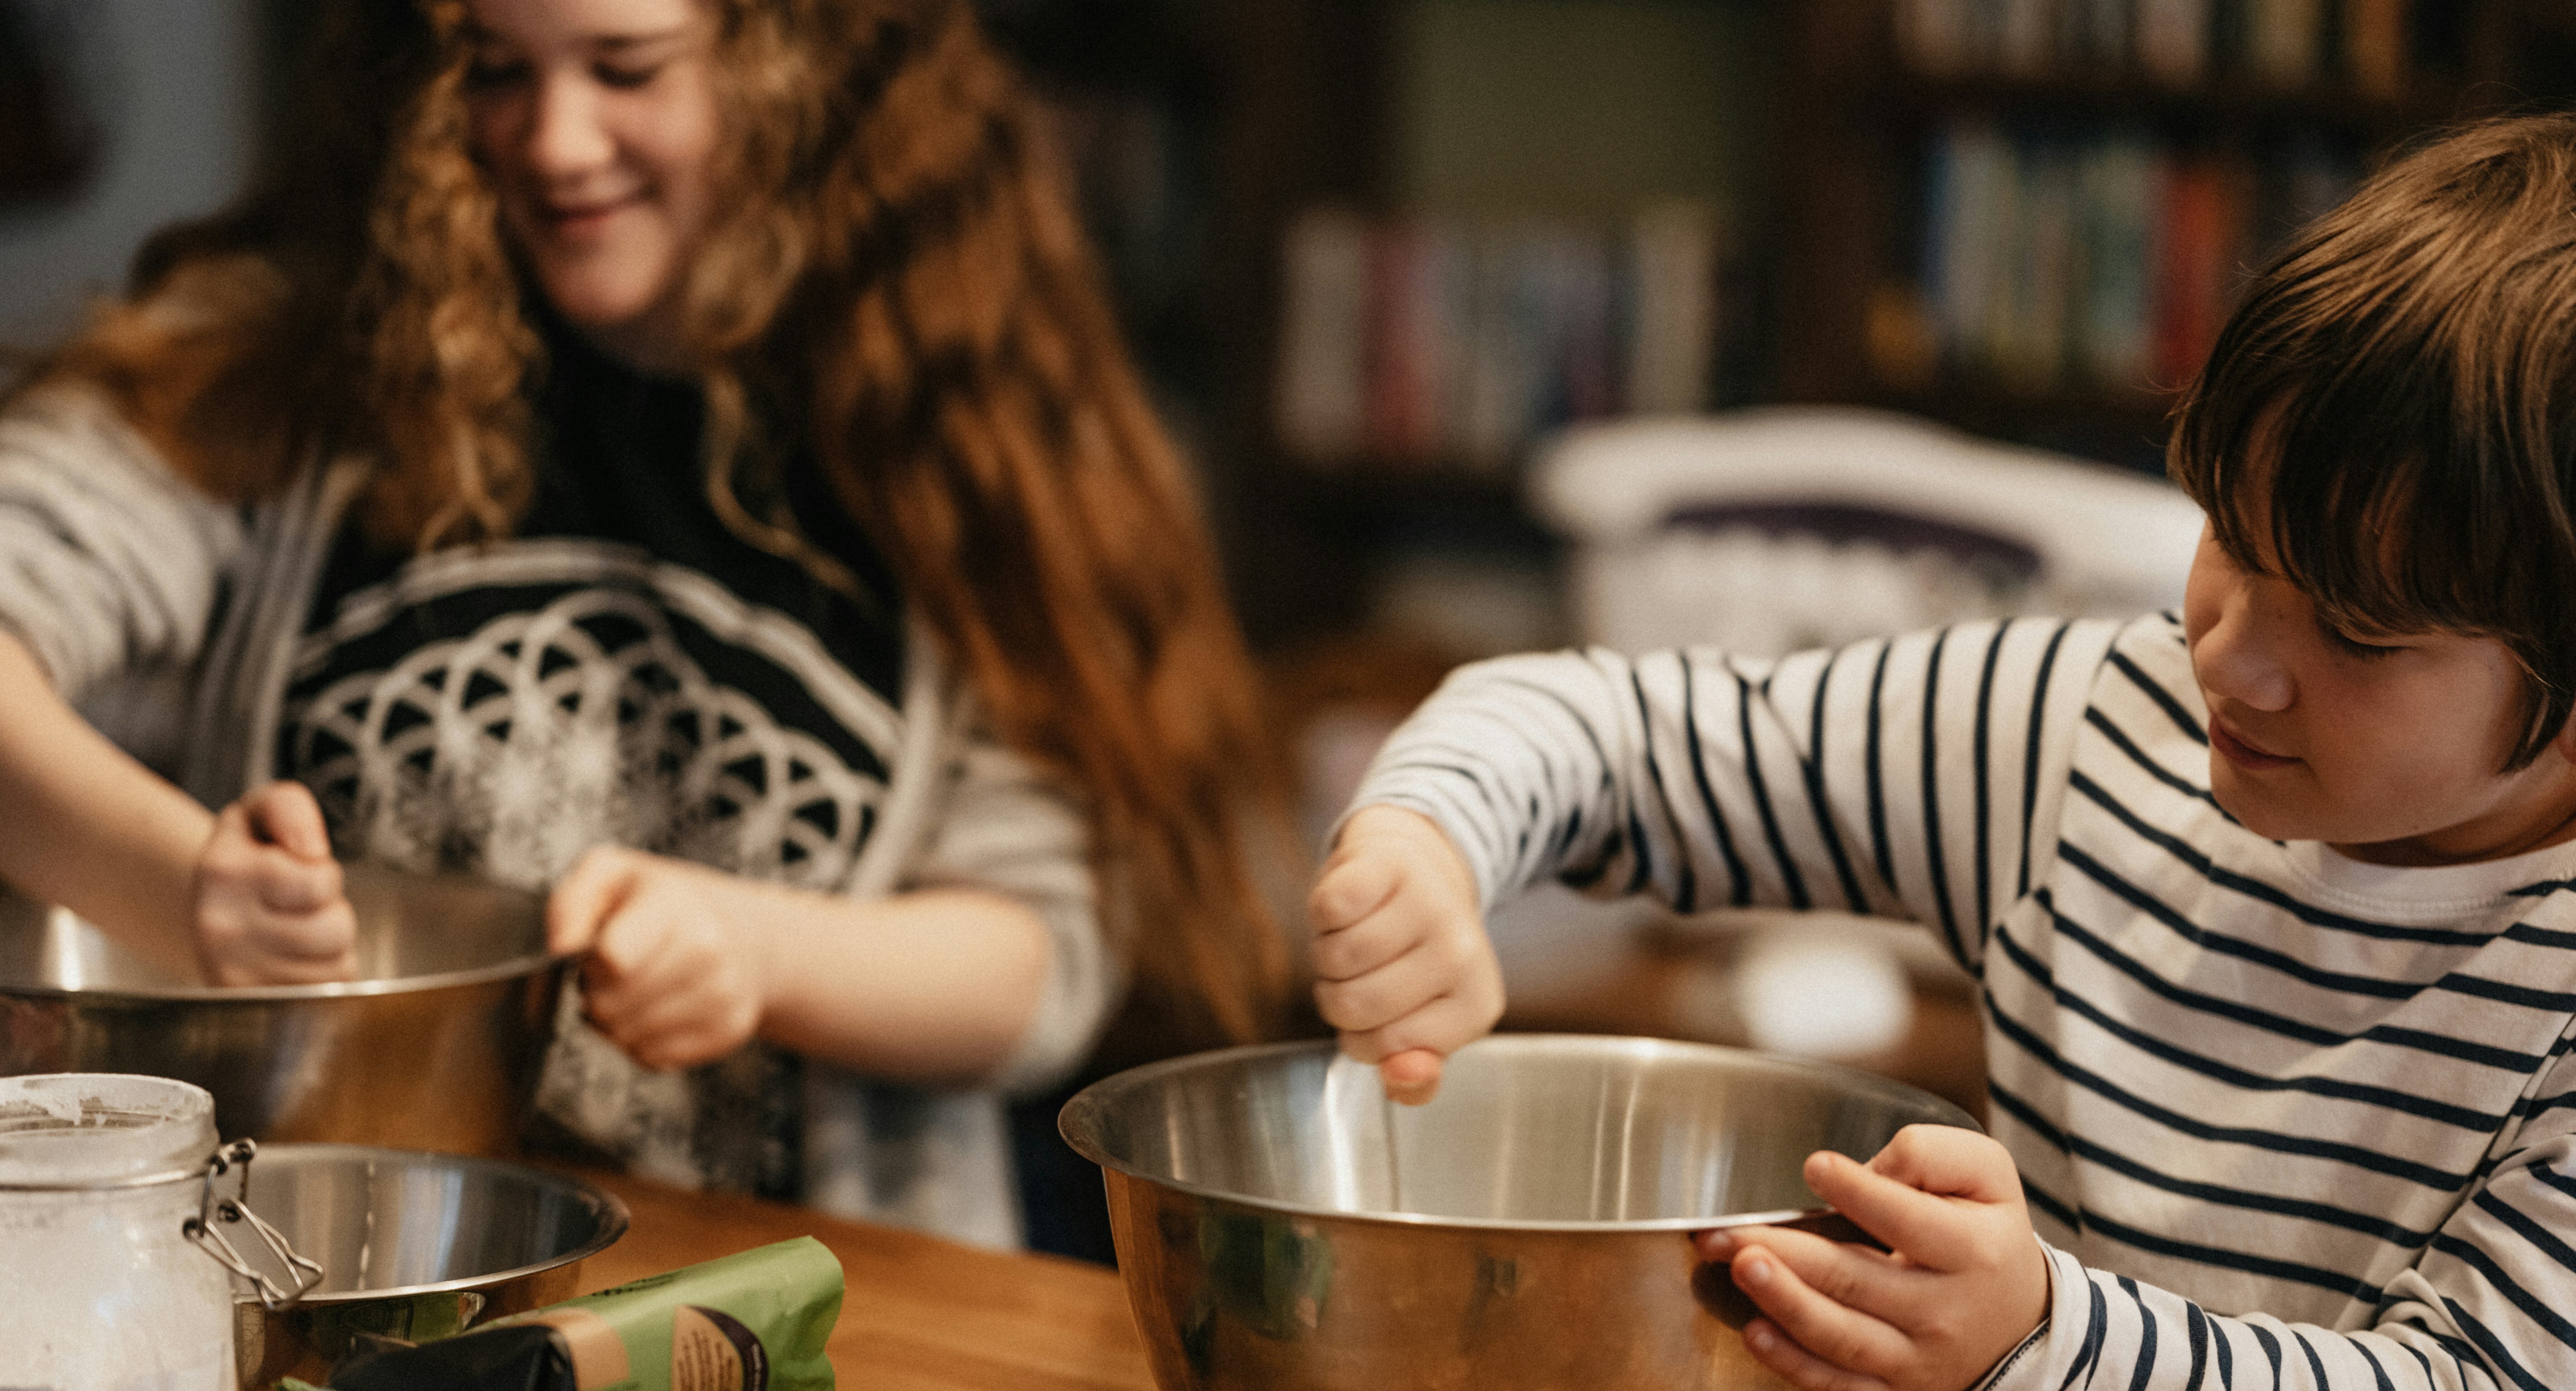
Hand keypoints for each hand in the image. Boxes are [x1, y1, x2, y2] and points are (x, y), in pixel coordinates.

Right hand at [191, 781, 356, 984]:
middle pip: (335, 930)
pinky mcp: (252, 1005)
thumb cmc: (248, 855)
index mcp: (222, 873)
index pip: (319, 883)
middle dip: (332, 911)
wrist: (208, 905)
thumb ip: (290, 808)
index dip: (323, 873)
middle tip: (301, 904)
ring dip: (331, 945)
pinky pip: (326, 992)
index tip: (296, 869)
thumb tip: (311, 851)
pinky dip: (323, 973)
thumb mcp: (263, 810)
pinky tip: (294, 957)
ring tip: (297, 928)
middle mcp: (221, 928)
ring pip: (336, 964)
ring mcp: (233, 975)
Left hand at [548, 846, 770, 1071]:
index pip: (612, 957)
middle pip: (610, 1005)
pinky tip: (654, 1012)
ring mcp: (723, 994)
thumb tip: (561, 947)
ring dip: (616, 1022)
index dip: (589, 963)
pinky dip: (642, 1042)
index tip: (597, 950)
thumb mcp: (611, 875)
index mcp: (673, 903)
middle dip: (597, 994)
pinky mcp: (728, 1030)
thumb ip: (573, 901)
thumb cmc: (663, 905)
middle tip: (612, 973)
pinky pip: (654, 1058)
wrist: (742, 934)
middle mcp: (708, 949)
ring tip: (633, 991)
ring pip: (628, 1037)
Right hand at [1306, 804, 1502, 1104]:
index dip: (1361, 1037)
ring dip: (1327, 955)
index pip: (1384, 1048)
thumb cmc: (1413, 959)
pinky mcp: (1392, 864)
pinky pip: (1327, 910)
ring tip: (1354, 938)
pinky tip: (1349, 907)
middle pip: (1354, 1005)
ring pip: (1335, 959)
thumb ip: (1414, 1076)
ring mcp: (1430, 904)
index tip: (1379, 1012)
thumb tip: (1398, 1075)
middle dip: (1337, 996)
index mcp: (1476, 1006)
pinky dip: (1323, 914)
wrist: (1415, 872)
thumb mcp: (1424, 1027)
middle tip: (1360, 973)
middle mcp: (1462, 953)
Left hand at [1693, 1125, 2048, 1390]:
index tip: (1815, 1165)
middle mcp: (1943, 1311)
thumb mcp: (1988, 1178)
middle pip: (1856, 1280)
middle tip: (1730, 1232)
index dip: (1860, 1192)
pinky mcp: (1892, 1389)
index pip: (1908, 1221)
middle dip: (1788, 1253)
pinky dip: (1794, 1363)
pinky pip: (1838, 1384)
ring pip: (1841, 1336)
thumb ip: (1933, 1155)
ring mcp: (1915, 1358)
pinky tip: (1755, 1332)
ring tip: (1738, 1267)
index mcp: (1971, 1251)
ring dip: (1783, 1302)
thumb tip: (1873, 1168)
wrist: (2020, 1324)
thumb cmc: (1988, 1237)